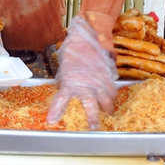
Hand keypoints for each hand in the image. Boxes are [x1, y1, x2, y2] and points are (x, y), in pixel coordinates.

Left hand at [46, 15, 117, 129]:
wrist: (88, 36)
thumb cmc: (73, 51)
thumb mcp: (64, 67)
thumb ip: (65, 80)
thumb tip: (64, 89)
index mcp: (70, 81)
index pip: (61, 99)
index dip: (56, 111)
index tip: (52, 121)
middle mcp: (85, 84)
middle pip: (90, 106)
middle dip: (93, 119)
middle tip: (94, 128)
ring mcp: (99, 81)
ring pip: (106, 101)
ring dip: (107, 109)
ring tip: (108, 116)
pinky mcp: (108, 77)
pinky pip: (112, 92)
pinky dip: (112, 98)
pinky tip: (111, 101)